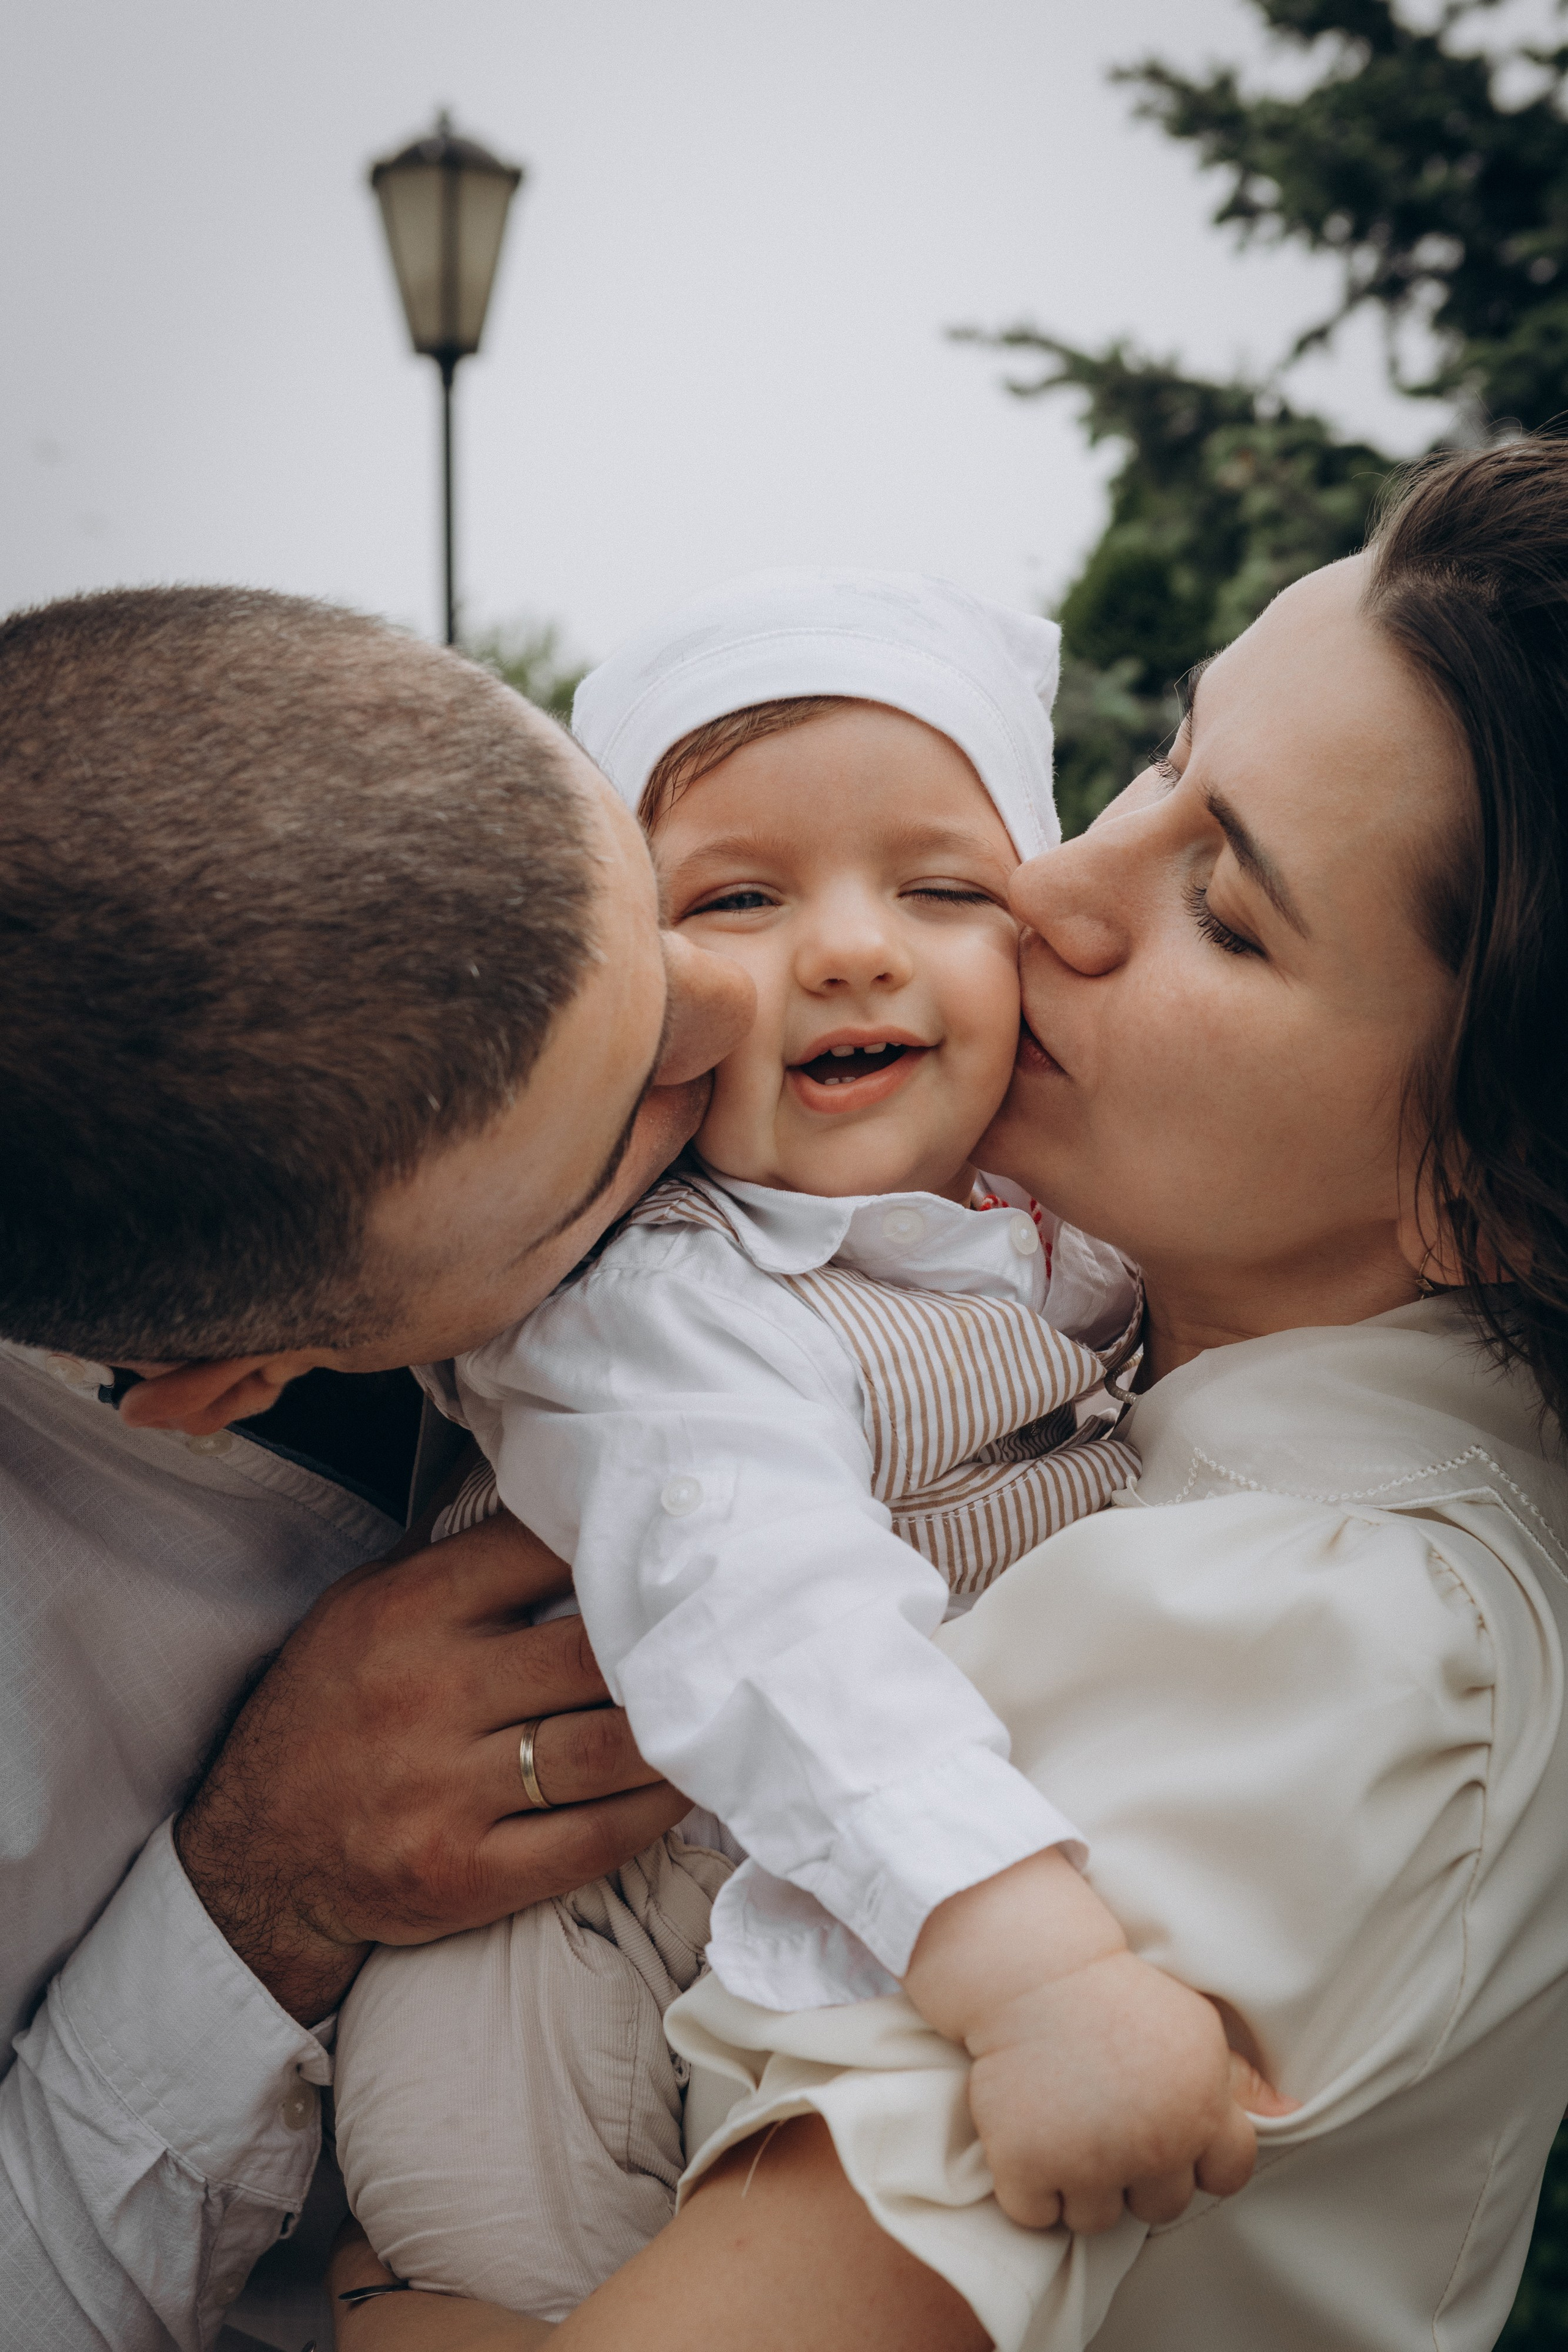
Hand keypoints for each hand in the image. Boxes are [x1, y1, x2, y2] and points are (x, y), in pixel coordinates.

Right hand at [175, 1512, 687, 2023]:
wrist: (256, 1856)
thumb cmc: (330, 1711)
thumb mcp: (364, 1605)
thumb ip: (455, 1557)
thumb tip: (557, 1492)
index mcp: (411, 1610)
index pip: (542, 1549)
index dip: (624, 1541)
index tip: (686, 1538)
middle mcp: (432, 1693)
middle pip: (595, 1652)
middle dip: (671, 1639)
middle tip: (738, 1625)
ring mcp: (450, 1790)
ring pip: (609, 1746)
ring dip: (681, 1727)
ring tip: (729, 1703)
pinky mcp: (470, 1873)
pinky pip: (596, 1836)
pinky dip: (657, 1808)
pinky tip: (691, 1781)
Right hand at [966, 1952, 1287, 2231]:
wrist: (1034, 1970)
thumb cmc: (1116, 1993)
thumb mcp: (1192, 2025)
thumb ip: (1238, 2079)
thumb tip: (1287, 2112)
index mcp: (1200, 2110)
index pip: (1227, 2177)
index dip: (1200, 2160)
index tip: (1168, 2132)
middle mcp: (1153, 2143)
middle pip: (1160, 2207)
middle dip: (1137, 2175)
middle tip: (1107, 2124)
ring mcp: (1089, 2160)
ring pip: (1096, 2219)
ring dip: (1080, 2186)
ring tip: (1066, 2127)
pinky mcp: (1027, 2166)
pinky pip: (1036, 2214)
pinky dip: (1028, 2187)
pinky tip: (1028, 2137)